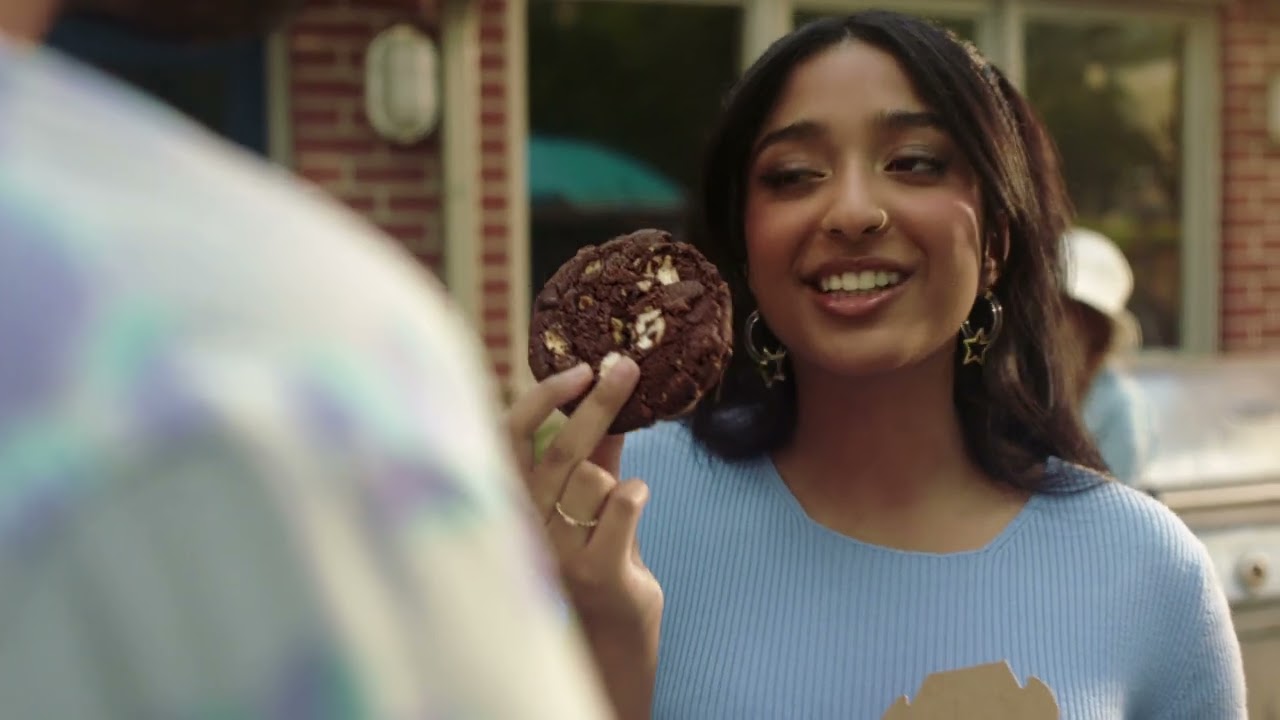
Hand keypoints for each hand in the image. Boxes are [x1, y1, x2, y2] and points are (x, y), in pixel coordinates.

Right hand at [506, 358, 662, 719]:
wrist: (607, 644)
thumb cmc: (593, 564)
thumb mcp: (585, 504)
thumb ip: (593, 456)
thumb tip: (607, 395)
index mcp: (513, 503)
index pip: (509, 436)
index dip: (543, 397)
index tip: (579, 368)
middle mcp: (526, 526)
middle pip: (561, 448)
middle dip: (599, 401)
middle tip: (627, 367)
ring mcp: (558, 552)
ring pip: (594, 478)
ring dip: (617, 479)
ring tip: (618, 505)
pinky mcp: (597, 573)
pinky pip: (623, 506)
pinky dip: (637, 493)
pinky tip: (637, 500)